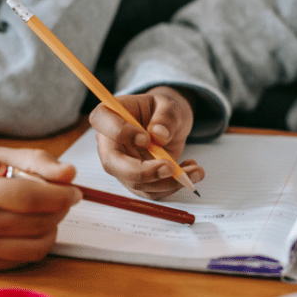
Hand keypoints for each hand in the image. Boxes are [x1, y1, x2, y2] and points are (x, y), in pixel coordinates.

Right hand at [0, 146, 81, 270]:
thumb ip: (36, 161)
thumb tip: (70, 174)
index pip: (28, 197)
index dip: (59, 196)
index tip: (75, 191)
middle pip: (33, 223)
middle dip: (59, 211)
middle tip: (64, 199)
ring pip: (32, 246)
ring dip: (51, 230)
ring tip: (48, 213)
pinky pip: (20, 259)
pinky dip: (34, 244)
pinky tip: (28, 228)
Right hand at [88, 86, 204, 198]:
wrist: (169, 125)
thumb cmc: (162, 111)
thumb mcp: (169, 105)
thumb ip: (165, 116)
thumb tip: (158, 135)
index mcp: (110, 115)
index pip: (102, 122)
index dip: (120, 132)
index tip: (146, 138)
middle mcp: (110, 143)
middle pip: (112, 163)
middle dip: (142, 172)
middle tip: (170, 168)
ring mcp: (121, 165)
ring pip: (135, 183)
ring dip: (167, 182)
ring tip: (195, 171)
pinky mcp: (136, 181)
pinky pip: (150, 191)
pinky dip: (172, 186)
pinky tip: (188, 172)